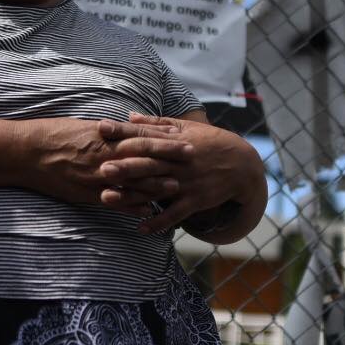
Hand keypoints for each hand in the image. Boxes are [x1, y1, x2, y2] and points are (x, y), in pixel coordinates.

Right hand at [23, 117, 193, 206]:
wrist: (27, 153)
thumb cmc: (53, 134)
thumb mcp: (83, 126)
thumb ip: (107, 132)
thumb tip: (126, 129)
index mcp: (105, 136)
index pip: (142, 135)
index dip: (164, 136)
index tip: (183, 135)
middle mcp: (105, 155)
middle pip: (144, 157)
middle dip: (169, 157)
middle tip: (192, 157)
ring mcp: (98, 176)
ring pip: (133, 181)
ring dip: (156, 185)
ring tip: (176, 186)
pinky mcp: (88, 193)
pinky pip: (115, 201)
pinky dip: (132, 206)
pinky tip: (147, 210)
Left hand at [96, 113, 262, 234]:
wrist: (242, 165)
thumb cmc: (210, 143)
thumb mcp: (186, 128)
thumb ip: (156, 123)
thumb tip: (129, 116)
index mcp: (174, 141)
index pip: (145, 134)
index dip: (122, 131)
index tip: (101, 127)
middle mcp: (178, 162)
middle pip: (147, 163)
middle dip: (125, 166)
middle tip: (102, 168)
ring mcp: (186, 183)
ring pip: (154, 189)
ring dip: (130, 195)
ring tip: (106, 198)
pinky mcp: (195, 201)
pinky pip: (174, 214)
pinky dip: (158, 222)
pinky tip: (140, 228)